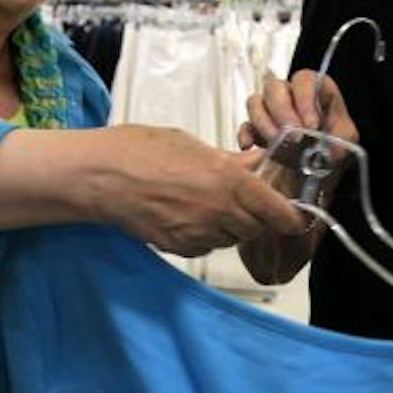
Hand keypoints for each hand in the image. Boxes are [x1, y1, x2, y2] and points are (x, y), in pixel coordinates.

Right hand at [92, 125, 309, 256]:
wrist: (99, 177)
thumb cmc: (140, 150)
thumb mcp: (191, 145)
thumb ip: (229, 161)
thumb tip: (255, 162)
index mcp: (228, 181)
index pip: (277, 212)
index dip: (290, 217)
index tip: (293, 217)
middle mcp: (219, 212)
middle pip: (255, 228)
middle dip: (255, 218)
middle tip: (241, 201)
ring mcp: (198, 233)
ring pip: (230, 239)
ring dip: (229, 226)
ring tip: (207, 203)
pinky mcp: (178, 247)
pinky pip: (204, 246)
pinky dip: (204, 236)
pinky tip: (186, 216)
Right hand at [239, 69, 358, 156]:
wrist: (314, 182)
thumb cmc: (331, 155)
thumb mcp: (345, 145)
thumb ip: (341, 139)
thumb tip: (329, 146)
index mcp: (315, 94)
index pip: (306, 80)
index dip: (306, 98)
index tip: (312, 124)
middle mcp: (290, 98)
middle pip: (275, 86)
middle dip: (282, 111)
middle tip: (293, 136)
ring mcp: (270, 113)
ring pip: (256, 102)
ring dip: (264, 122)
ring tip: (277, 143)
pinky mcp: (256, 131)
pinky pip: (244, 125)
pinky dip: (245, 135)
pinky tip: (251, 147)